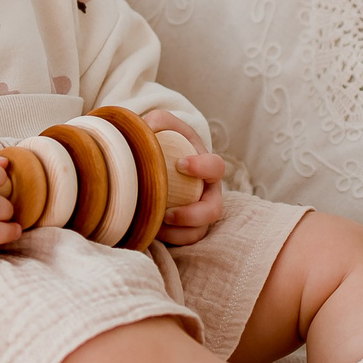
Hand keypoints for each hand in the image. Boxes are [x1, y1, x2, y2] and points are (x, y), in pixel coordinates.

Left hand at [143, 110, 225, 245]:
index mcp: (208, 168)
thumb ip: (158, 120)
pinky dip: (168, 240)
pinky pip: (183, 242)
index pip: (216, 167)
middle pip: (214, 211)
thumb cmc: (166, 142)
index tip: (180, 164)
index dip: (202, 167)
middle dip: (193, 215)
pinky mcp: (186, 230)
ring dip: (178, 232)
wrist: (161, 162)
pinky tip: (151, 230)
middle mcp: (208, 193)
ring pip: (198, 232)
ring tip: (156, 225)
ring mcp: (199, 215)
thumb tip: (147, 128)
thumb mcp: (163, 126)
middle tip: (169, 212)